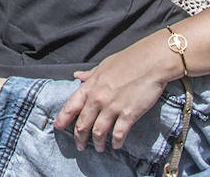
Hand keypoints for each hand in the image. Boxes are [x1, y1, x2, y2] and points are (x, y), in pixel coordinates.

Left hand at [54, 39, 174, 152]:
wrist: (151, 61)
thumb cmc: (129, 60)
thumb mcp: (104, 65)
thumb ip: (90, 74)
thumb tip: (77, 76)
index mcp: (91, 85)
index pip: (71, 105)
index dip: (63, 118)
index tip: (58, 127)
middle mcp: (98, 98)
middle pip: (83, 123)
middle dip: (79, 137)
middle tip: (79, 146)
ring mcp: (113, 106)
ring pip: (98, 131)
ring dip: (97, 143)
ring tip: (98, 149)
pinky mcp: (128, 113)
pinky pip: (118, 133)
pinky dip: (116, 142)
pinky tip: (117, 146)